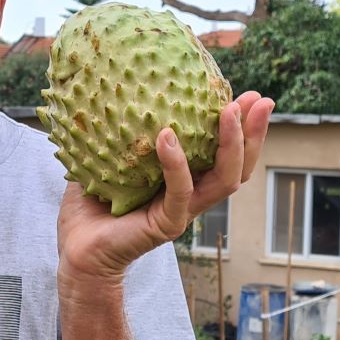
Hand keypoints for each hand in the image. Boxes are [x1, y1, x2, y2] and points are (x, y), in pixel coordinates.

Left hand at [56, 92, 273, 282]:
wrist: (77, 251)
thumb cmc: (89, 208)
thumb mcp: (107, 159)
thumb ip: (121, 131)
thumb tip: (118, 88)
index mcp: (184, 180)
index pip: (223, 152)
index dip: (241, 125)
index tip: (249, 94)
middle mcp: (191, 196)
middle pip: (239, 166)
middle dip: (254, 132)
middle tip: (262, 100)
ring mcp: (182, 212)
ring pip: (225, 180)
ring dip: (232, 144)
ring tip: (229, 110)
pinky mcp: (167, 224)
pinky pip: (180, 191)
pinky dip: (177, 163)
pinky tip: (167, 135)